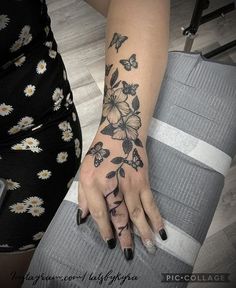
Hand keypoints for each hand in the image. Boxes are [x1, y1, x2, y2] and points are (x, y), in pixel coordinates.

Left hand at [76, 130, 166, 260]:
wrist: (121, 131)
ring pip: (137, 213)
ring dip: (143, 232)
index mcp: (92, 183)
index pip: (99, 213)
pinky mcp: (143, 181)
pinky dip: (156, 217)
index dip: (104, 230)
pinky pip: (150, 203)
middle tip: (128, 254)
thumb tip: (82, 218)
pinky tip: (161, 230)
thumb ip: (82, 196)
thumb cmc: (100, 152)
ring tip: (149, 248)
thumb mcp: (84, 171)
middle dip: (125, 237)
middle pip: (119, 216)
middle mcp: (111, 185)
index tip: (110, 243)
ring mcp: (129, 183)